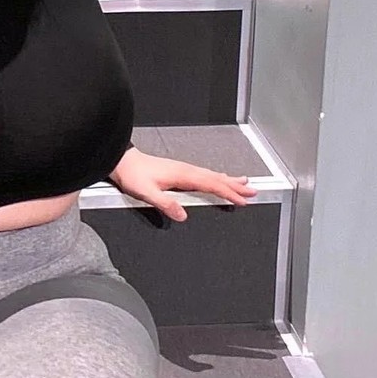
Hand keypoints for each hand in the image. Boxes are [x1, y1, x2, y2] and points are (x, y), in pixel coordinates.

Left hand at [108, 148, 256, 220]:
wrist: (123, 162)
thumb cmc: (133, 175)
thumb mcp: (146, 192)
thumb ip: (165, 203)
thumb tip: (183, 215)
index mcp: (183, 175)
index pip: (211, 185)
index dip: (228, 193)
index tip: (243, 199)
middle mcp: (186, 170)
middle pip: (217, 178)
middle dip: (236, 186)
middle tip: (254, 191)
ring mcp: (184, 169)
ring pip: (212, 175)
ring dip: (229, 180)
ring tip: (245, 182)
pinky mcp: (180, 171)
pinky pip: (205, 174)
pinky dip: (217, 177)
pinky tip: (219, 177)